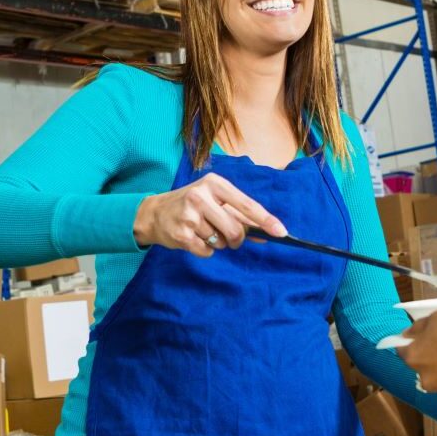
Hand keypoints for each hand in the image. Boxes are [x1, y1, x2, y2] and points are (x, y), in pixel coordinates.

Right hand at [133, 173, 286, 256]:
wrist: (154, 213)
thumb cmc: (192, 206)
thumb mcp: (214, 201)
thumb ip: (240, 215)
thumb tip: (266, 233)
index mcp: (213, 184)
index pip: (246, 204)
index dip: (265, 220)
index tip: (281, 232)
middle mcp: (200, 196)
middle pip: (236, 229)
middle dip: (237, 239)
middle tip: (229, 237)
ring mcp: (189, 216)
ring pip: (222, 242)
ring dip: (218, 243)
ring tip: (202, 231)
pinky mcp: (181, 234)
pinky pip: (208, 251)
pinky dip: (206, 250)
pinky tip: (194, 239)